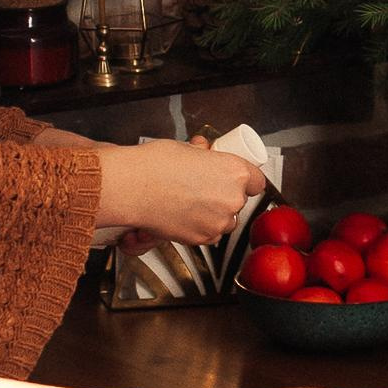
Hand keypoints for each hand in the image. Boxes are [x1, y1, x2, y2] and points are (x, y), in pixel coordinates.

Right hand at [90, 141, 265, 244]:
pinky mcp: (202, 238)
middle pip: (239, 201)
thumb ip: (203, 154)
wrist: (131, 187)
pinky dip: (200, 227)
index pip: (256, 180)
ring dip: (214, 213)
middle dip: (225, 195)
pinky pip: (210, 234)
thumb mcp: (186, 149)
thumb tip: (204, 151)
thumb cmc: (154, 165)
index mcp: (235, 172)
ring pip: (225, 220)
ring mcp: (218, 222)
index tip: (237, 179)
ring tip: (190, 201)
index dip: (246, 180)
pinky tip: (184, 214)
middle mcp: (232, 199)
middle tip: (203, 188)